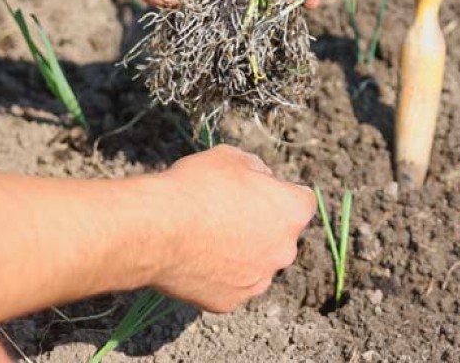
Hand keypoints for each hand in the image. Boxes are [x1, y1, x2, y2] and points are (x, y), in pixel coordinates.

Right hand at [150, 145, 315, 311]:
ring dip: (240, 254)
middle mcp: (284, 250)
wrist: (158, 230)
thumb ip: (255, 168)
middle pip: (279, 236)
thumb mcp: (231, 157)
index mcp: (293, 211)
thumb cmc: (198, 187)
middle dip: (260, 226)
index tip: (254, 191)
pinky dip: (216, 277)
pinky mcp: (231, 302)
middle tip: (225, 215)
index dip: (276, 192)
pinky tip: (194, 261)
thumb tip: (260, 178)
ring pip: (255, 264)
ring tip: (205, 239)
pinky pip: (229, 286)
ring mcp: (258, 280)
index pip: (300, 199)